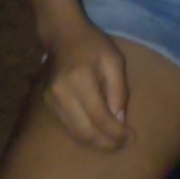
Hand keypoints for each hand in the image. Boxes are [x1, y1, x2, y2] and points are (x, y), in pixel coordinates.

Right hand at [43, 22, 133, 150]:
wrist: (62, 35)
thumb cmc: (93, 44)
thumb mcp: (114, 61)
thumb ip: (119, 91)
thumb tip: (120, 122)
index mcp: (79, 79)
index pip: (99, 117)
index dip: (116, 133)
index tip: (131, 138)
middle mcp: (61, 93)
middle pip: (85, 132)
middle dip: (107, 143)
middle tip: (124, 144)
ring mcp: (51, 100)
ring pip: (76, 134)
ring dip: (96, 143)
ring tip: (114, 143)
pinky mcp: (48, 104)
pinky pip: (68, 128)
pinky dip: (85, 135)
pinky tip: (99, 133)